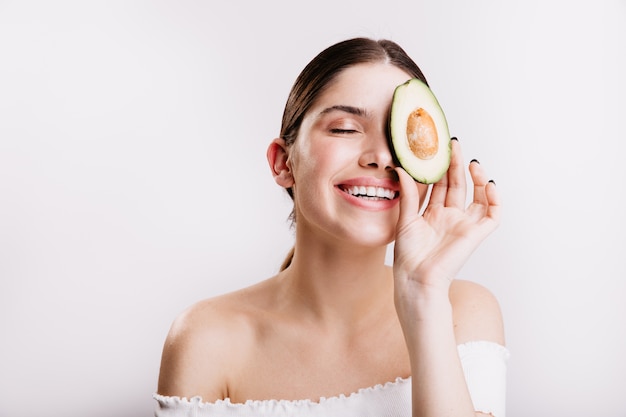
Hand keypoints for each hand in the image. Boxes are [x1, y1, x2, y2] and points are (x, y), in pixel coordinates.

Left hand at [393, 139, 499, 296]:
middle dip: (457, 165)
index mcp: (433, 214)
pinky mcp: (475, 234)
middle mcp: (450, 217)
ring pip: (478, 196)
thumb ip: (409, 194)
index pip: (440, 184)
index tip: (438, 149)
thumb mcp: (406, 219)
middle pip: (458, 185)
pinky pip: (493, 215)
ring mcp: (464, 225)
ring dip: (478, 178)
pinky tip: (489, 184)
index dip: (441, 167)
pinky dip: (496, 200)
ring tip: (471, 162)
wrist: (415, 279)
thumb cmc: (408, 256)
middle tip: (454, 144)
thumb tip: (402, 169)